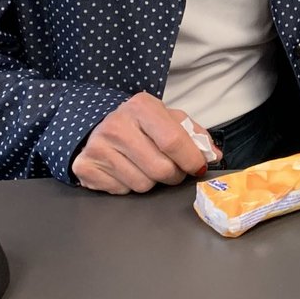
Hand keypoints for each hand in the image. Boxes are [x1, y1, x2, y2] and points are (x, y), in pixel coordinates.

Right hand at [71, 92, 219, 194]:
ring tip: (148, 166)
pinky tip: (127, 170)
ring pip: (142, 184)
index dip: (190, 159)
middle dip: (174, 175)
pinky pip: (122, 191)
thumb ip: (193, 134)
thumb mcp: (166, 118)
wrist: (94, 125)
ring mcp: (98, 148)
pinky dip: (130, 186)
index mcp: (141, 107)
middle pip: (160, 168)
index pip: (173, 140)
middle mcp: (117, 126)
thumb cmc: (139, 123)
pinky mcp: (85, 168)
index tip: (198, 167)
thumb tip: (213, 155)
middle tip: (174, 170)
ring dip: (152, 182)